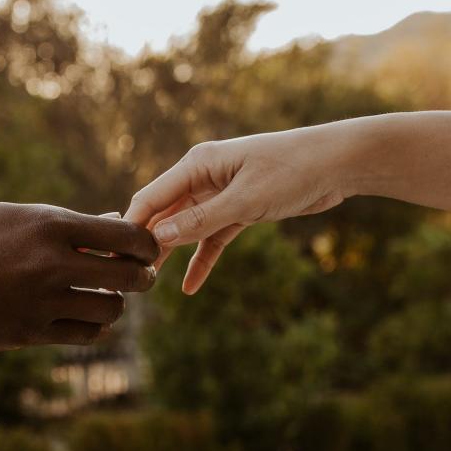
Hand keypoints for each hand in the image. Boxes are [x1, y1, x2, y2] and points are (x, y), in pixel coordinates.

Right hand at [0, 202, 157, 350]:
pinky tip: (85, 318)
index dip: (147, 245)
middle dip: (142, 277)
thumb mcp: (12, 218)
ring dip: (114, 305)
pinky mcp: (28, 333)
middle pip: (128, 276)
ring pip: (110, 311)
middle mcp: (51, 263)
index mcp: (49, 224)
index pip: (125, 236)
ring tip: (105, 297)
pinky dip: (93, 327)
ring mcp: (40, 302)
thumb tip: (114, 222)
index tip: (147, 250)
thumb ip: (64, 225)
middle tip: (141, 277)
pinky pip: (83, 335)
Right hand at [124, 125, 355, 293]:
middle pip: (165, 213)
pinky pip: (213, 237)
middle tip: (126, 275)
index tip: (113, 254)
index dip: (131, 225)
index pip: (152, 197)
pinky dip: (203, 259)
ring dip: (172, 253)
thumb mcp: (244, 200)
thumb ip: (200, 220)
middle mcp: (204, 176)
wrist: (337, 164)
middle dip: (147, 242)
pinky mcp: (240, 209)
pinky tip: (190, 287)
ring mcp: (221, 193)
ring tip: (149, 283)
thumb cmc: (292, 170)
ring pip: (186, 228)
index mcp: (198, 163)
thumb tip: (158, 238)